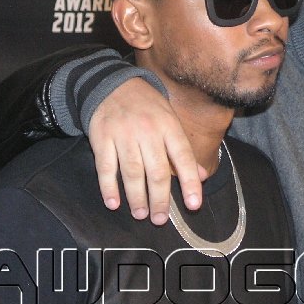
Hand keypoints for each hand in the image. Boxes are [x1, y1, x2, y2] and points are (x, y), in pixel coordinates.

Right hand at [87, 77, 205, 223]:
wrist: (111, 84)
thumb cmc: (147, 108)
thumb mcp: (171, 120)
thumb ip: (184, 150)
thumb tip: (202, 176)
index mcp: (169, 126)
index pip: (183, 157)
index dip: (190, 182)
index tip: (194, 204)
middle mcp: (147, 131)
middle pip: (157, 170)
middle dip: (160, 198)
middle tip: (161, 219)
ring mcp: (123, 135)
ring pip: (132, 172)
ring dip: (137, 197)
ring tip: (141, 214)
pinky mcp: (102, 138)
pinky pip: (106, 167)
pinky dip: (109, 187)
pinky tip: (114, 203)